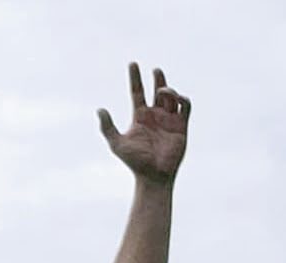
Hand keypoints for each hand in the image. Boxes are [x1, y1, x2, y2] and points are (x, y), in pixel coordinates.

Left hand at [98, 63, 190, 184]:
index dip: (135, 78)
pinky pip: (186, 107)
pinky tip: (177, 99)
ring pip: (171, 97)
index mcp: (140, 116)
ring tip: (163, 91)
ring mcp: (169, 120)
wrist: (153, 176)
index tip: (132, 64)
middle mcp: (155, 115)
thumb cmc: (134, 162)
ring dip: (168, 90)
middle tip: (155, 70)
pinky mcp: (182, 126)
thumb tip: (100, 109)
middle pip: (157, 91)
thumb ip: (107, 127)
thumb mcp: (117, 143)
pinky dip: (183, 99)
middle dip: (157, 79)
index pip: (137, 92)